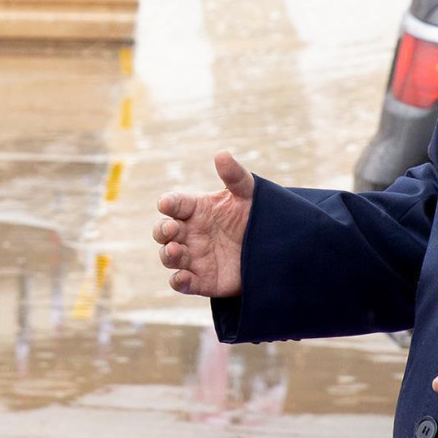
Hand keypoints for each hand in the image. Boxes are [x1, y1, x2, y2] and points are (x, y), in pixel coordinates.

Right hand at [153, 150, 252, 297]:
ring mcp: (194, 257)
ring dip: (167, 254)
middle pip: (163, 230)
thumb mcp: (249, 194)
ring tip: (175, 250)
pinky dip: (178, 281)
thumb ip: (235, 176)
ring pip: (169, 256)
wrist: (275, 250)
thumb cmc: (256, 216)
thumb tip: (221, 154)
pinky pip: (182, 283)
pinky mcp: (202, 280)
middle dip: (162, 230)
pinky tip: (181, 277)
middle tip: (171, 228)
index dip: (168, 203)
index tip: (167, 204)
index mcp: (196, 208)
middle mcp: (190, 232)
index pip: (175, 204)